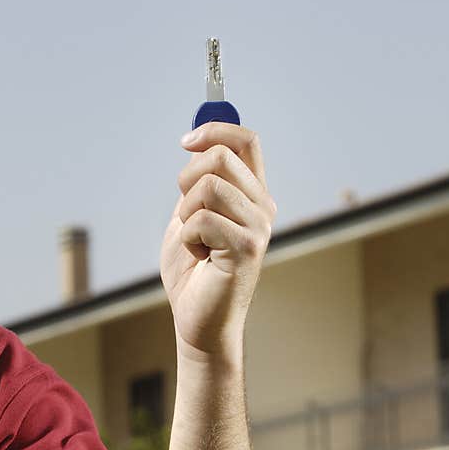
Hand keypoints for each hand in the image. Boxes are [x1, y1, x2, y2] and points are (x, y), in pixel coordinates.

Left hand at [160, 122, 275, 358]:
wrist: (199, 320)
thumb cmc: (194, 271)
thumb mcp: (190, 214)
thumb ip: (199, 182)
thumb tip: (197, 139)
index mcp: (253, 195)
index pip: (247, 141)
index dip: (215, 129)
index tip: (186, 142)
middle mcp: (263, 206)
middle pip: (220, 156)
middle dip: (186, 179)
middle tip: (186, 214)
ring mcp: (259, 226)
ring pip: (208, 185)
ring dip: (185, 213)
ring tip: (195, 240)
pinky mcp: (248, 247)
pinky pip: (201, 218)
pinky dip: (187, 238)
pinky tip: (200, 257)